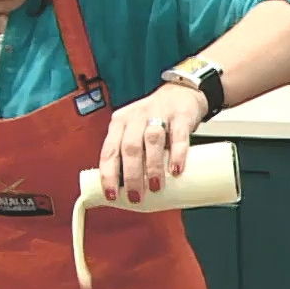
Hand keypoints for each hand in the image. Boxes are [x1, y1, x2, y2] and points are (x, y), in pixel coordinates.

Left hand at [97, 83, 206, 202]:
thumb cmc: (154, 118)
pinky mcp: (180, 116)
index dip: (109, 174)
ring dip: (152, 166)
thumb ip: (127, 154)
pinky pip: (178, 135)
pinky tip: (176, 169)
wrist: (180, 93)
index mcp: (119, 123)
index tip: (112, 194)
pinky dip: (177, 154)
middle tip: (136, 196)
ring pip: (152, 141)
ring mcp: (159, 114)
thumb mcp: (134, 132)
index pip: (109, 151)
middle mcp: (136, 117)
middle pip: (130, 147)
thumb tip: (123, 190)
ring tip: (156, 186)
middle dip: (131, 175)